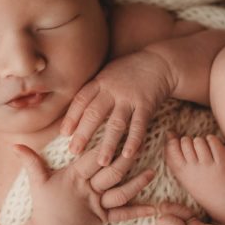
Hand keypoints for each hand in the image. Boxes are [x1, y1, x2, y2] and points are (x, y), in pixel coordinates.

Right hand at [14, 143, 155, 224]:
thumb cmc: (44, 207)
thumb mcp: (37, 183)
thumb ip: (30, 162)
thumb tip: (15, 145)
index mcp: (75, 177)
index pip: (94, 157)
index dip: (107, 144)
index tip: (119, 129)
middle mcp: (89, 190)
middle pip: (112, 172)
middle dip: (128, 159)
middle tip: (142, 145)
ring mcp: (98, 205)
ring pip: (121, 192)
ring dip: (138, 182)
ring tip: (152, 172)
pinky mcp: (104, 218)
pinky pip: (123, 215)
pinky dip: (139, 211)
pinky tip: (154, 208)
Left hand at [61, 50, 175, 164]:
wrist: (160, 62)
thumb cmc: (130, 71)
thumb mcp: (108, 73)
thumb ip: (94, 89)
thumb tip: (75, 111)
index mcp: (100, 81)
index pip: (81, 100)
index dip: (71, 117)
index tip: (64, 134)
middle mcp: (113, 89)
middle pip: (94, 113)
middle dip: (83, 133)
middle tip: (74, 152)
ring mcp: (130, 97)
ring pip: (116, 123)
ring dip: (108, 144)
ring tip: (101, 162)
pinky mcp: (147, 104)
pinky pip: (139, 125)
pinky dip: (134, 140)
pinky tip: (128, 154)